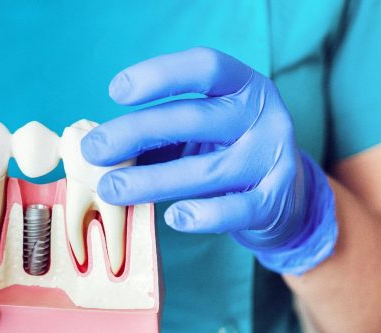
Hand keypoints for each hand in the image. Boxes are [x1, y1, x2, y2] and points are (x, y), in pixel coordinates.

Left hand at [82, 47, 336, 274]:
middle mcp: (263, 116)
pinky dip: (203, 216)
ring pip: (208, 170)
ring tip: (112, 190)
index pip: (205, 68)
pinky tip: (174, 217)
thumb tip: (99, 146)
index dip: (159, 75)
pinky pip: (236, 210)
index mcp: (242, 86)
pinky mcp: (273, 201)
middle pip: (196, 118)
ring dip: (153, 181)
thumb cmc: (226, 152)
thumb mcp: (200, 131)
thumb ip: (160, 133)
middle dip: (137, 132)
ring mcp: (272, 159)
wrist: (286, 195)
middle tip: (94, 150)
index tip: (115, 92)